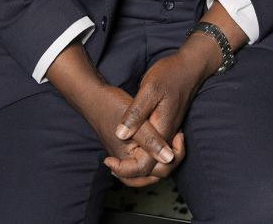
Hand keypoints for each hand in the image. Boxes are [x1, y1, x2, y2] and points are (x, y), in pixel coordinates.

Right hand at [46, 44, 179, 185]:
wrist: (94, 97)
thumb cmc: (112, 106)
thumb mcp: (137, 122)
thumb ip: (152, 141)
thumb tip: (168, 158)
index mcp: (126, 159)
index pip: (152, 171)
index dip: (170, 157)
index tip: (178, 136)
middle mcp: (125, 162)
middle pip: (152, 175)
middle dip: (169, 162)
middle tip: (178, 139)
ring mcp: (125, 157)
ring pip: (149, 171)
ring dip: (164, 160)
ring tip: (173, 141)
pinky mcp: (127, 149)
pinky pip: (144, 161)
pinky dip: (156, 156)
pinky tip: (163, 141)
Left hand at [107, 37, 218, 180]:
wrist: (189, 67)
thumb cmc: (170, 75)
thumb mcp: (149, 90)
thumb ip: (136, 114)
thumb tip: (121, 135)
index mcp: (162, 131)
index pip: (147, 165)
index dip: (126, 169)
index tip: (109, 161)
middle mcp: (168, 136)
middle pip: (156, 172)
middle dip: (133, 175)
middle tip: (111, 164)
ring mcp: (170, 133)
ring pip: (159, 164)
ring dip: (140, 169)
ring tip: (118, 161)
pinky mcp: (168, 127)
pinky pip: (159, 153)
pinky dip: (145, 157)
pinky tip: (129, 146)